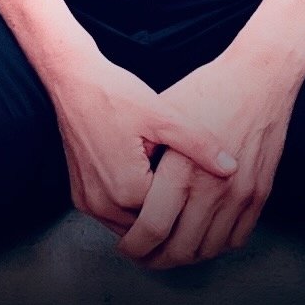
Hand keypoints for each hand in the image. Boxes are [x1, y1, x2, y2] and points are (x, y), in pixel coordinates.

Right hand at [46, 47, 238, 239]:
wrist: (73, 80)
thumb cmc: (115, 93)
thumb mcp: (163, 115)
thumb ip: (199, 144)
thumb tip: (231, 167)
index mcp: (127, 189)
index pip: (169, 215)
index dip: (187, 201)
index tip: (200, 184)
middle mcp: (104, 205)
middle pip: (149, 224)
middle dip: (168, 210)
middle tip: (188, 188)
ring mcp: (88, 203)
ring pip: (130, 224)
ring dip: (148, 210)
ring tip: (165, 181)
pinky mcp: (80, 196)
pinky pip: (112, 214)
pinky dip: (129, 204)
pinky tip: (142, 178)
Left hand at [116, 50, 302, 269]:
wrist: (260, 78)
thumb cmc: (209, 90)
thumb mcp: (165, 114)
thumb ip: (147, 155)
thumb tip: (122, 186)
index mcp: (183, 169)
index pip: (153, 229)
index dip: (135, 245)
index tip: (126, 246)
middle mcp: (213, 189)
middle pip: (180, 249)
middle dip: (155, 259)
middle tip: (142, 255)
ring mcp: (240, 196)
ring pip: (208, 250)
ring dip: (185, 257)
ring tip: (167, 250)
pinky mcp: (259, 195)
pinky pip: (235, 239)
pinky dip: (215, 246)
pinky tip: (199, 236)